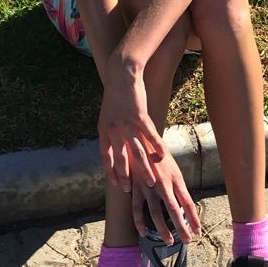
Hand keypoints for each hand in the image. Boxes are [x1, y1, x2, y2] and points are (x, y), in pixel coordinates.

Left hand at [98, 60, 164, 192]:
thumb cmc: (116, 95)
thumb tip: (114, 144)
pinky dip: (156, 148)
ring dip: (144, 169)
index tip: (116, 184)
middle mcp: (114, 131)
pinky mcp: (140, 118)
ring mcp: (127, 125)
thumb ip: (110, 131)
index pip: (106, 157)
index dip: (111, 171)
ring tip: (151, 182)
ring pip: (136, 152)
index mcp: (104, 131)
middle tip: (129, 191)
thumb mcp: (107, 115)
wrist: (121, 76)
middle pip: (120, 158)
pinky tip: (163, 157)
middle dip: (125, 175)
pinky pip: (150, 136)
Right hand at [130, 152, 200, 243]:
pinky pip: (136, 208)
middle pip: (174, 211)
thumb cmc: (159, 153)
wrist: (141, 138)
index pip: (188, 203)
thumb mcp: (172, 167)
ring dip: (163, 229)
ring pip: (156, 213)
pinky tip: (143, 232)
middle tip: (187, 241)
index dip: (193, 218)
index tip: (198, 231)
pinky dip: (139, 222)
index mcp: (176, 179)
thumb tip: (183, 202)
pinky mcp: (135, 187)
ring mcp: (148, 187)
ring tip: (170, 241)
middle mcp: (164, 184)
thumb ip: (177, 185)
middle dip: (182, 228)